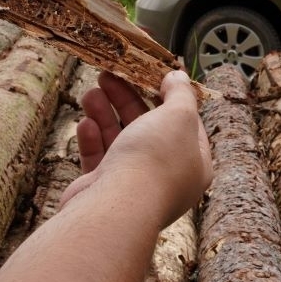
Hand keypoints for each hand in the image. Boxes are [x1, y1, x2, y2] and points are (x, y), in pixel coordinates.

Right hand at [60, 70, 211, 228]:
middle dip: (127, 99)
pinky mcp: (105, 191)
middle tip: (109, 75)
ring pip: (120, 141)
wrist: (115, 207)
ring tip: (90, 92)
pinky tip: (85, 123)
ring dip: (105, 113)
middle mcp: (166, 176)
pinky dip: (93, 139)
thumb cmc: (154, 160)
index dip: (169, 96)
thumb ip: (180, 93)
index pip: (186, 124)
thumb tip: (178, 77)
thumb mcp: (178, 115)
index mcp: (194, 163)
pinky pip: (99, 159)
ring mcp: (134, 185)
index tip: (149, 74)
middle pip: (147, 127)